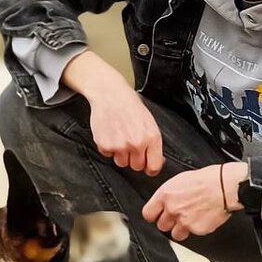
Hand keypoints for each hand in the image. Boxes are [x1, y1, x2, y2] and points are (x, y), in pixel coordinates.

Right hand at [62, 50, 163, 173]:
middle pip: (136, 167)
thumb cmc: (130, 105)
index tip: (148, 166)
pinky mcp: (105, 145)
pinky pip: (108, 155)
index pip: (154, 166)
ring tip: (119, 136)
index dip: (150, 168)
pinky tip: (110, 133)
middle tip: (130, 143)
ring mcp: (120, 146)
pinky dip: (108, 147)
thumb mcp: (149, 122)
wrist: (110, 94)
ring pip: (121, 163)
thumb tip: (156, 161)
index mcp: (152, 138)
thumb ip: (153, 143)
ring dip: (120, 154)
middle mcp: (137, 143)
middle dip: (134, 158)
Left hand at [143, 162, 248, 240]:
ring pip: (175, 234)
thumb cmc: (207, 179)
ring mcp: (184, 221)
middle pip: (161, 226)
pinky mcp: (196, 229)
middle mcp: (172, 209)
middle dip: (169, 222)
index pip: (148, 214)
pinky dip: (196, 229)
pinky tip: (202, 218)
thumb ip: (168, 194)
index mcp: (165, 195)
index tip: (158, 215)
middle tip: (179, 215)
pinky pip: (191, 235)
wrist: (226, 186)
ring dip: (181, 229)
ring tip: (190, 219)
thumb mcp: (180, 180)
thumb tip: (163, 202)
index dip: (154, 215)